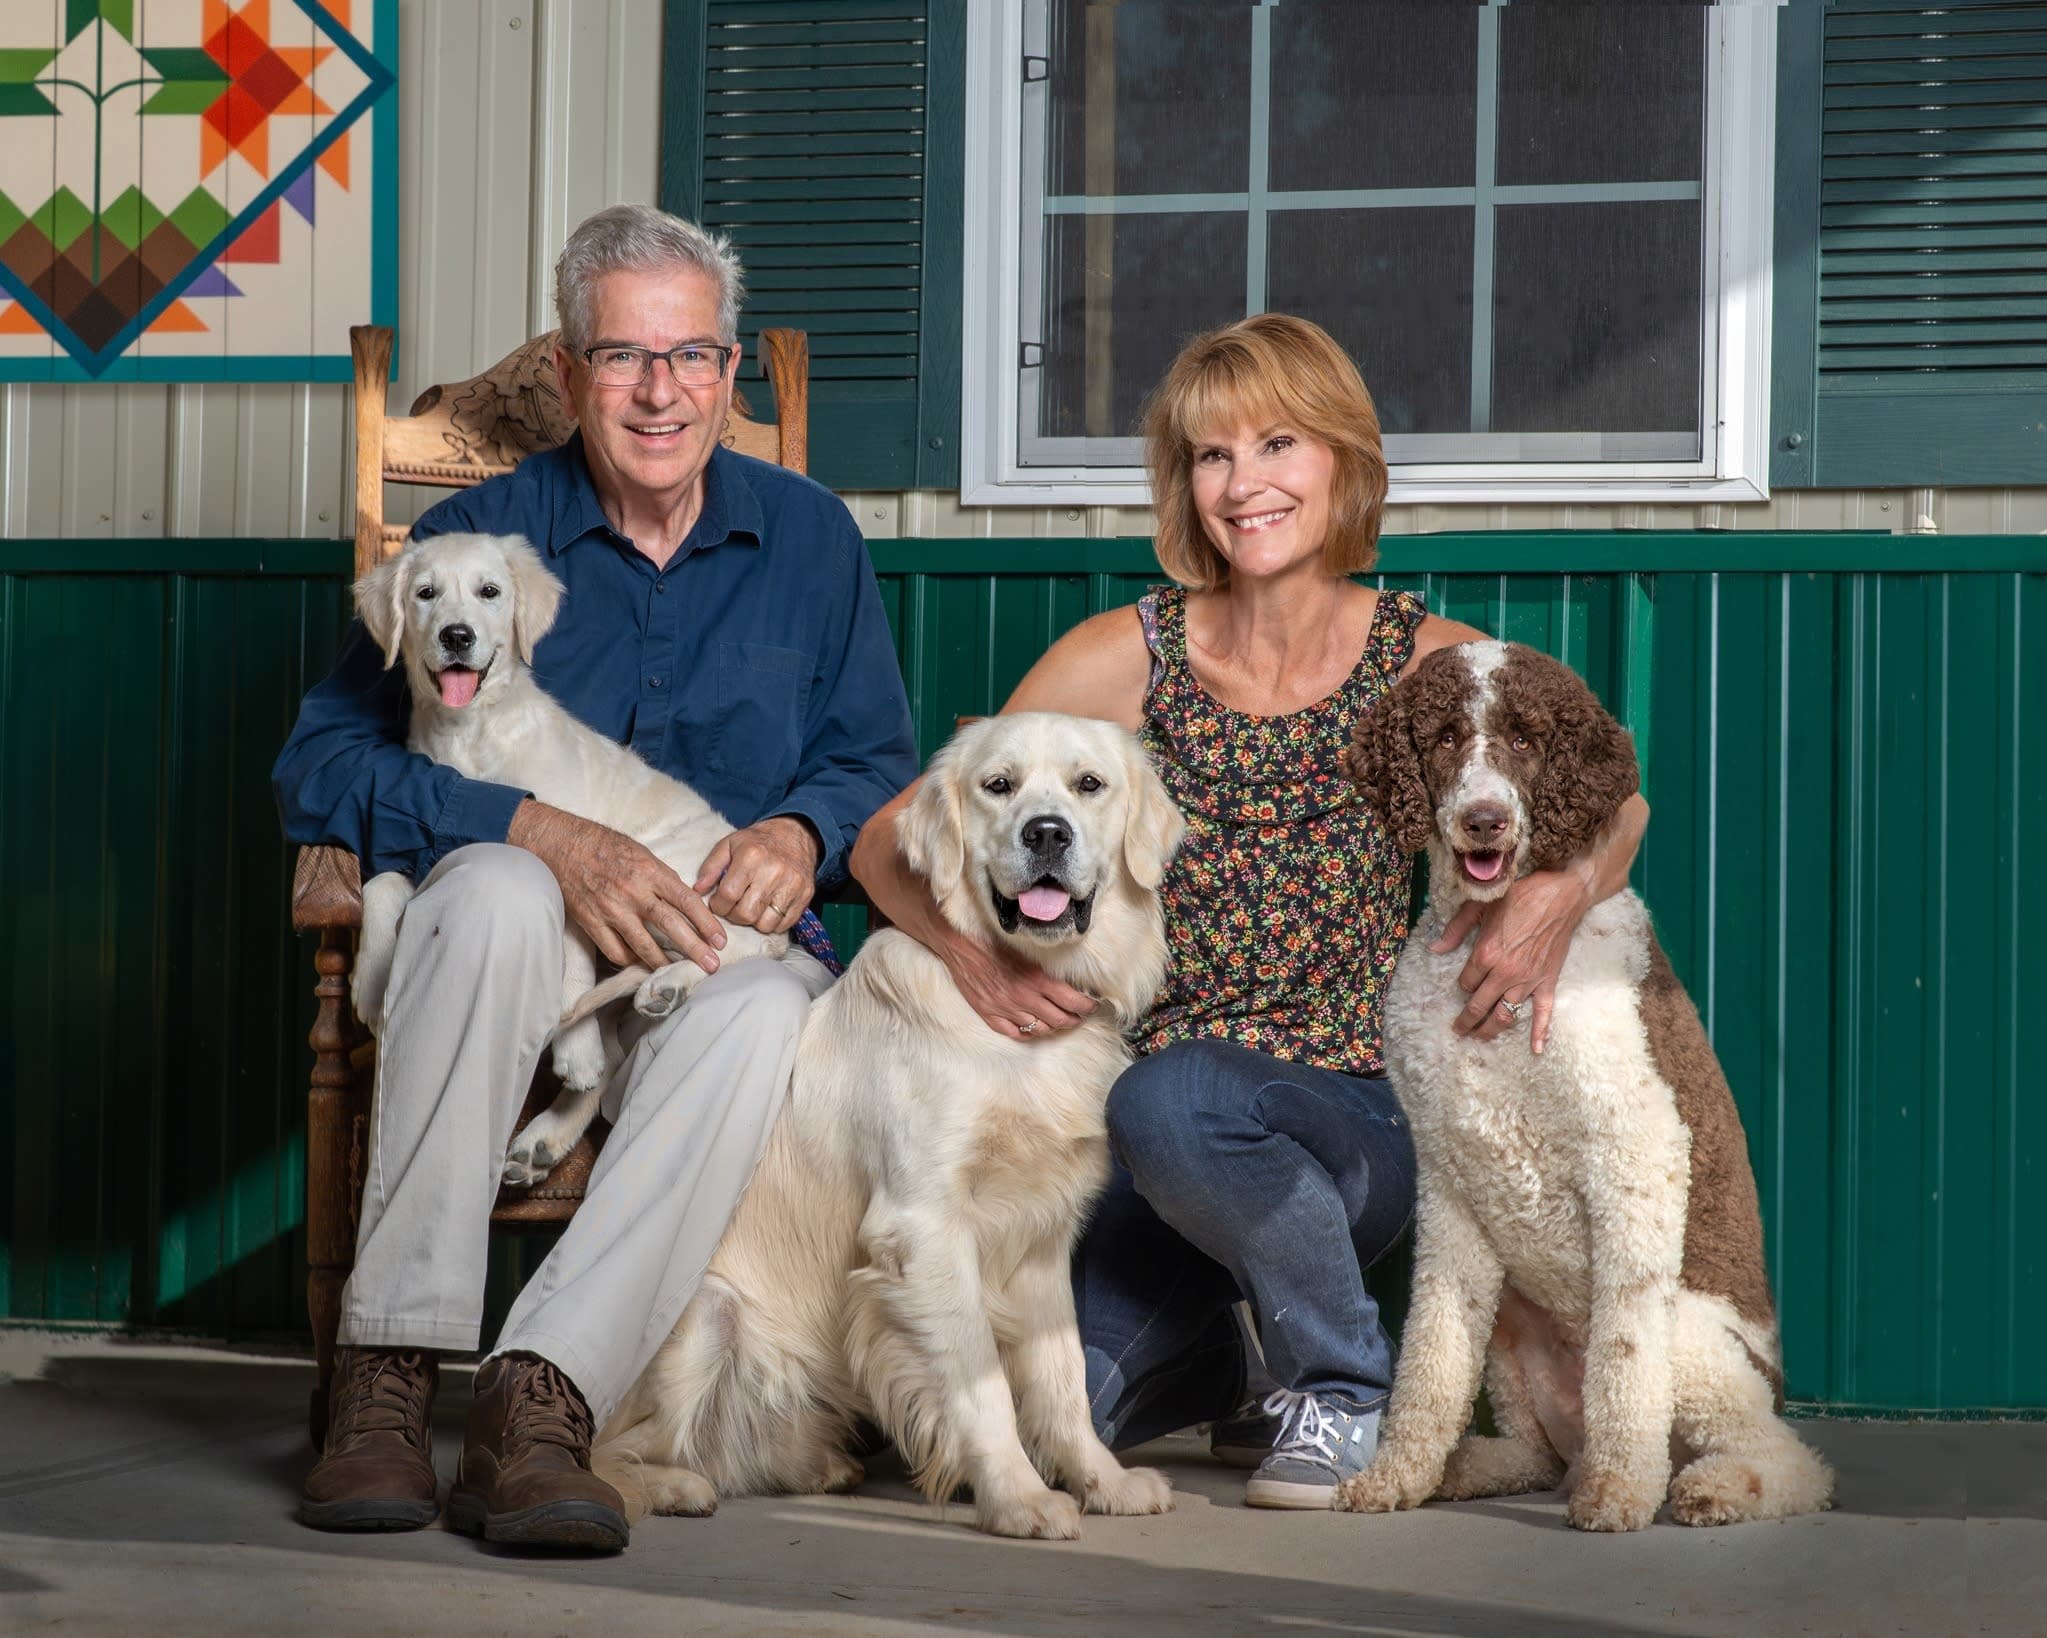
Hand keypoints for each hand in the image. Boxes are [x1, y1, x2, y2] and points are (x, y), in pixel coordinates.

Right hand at [509, 799, 726, 972]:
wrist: (561, 844)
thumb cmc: (604, 845)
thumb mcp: (641, 852)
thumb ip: (662, 877)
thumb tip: (684, 900)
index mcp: (650, 871)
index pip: (686, 900)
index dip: (706, 923)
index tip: (720, 940)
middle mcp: (633, 891)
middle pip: (670, 926)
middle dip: (695, 949)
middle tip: (712, 965)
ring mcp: (611, 909)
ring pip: (643, 945)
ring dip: (663, 962)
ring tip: (676, 971)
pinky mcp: (591, 922)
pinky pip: (615, 951)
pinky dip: (630, 961)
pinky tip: (641, 964)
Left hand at [695, 816, 820, 933]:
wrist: (796, 834)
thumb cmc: (757, 842)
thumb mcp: (729, 844)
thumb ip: (710, 867)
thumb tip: (698, 890)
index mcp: (751, 856)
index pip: (728, 895)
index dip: (718, 905)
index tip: (718, 902)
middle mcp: (774, 871)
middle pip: (746, 914)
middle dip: (734, 916)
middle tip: (734, 907)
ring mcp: (792, 885)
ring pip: (765, 924)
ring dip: (754, 921)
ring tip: (751, 907)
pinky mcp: (805, 896)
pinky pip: (784, 925)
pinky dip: (772, 923)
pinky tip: (767, 908)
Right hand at [933, 920, 1096, 1042]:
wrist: (959, 944)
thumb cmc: (993, 939)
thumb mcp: (1028, 949)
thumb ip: (1047, 967)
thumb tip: (1070, 978)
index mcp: (1036, 980)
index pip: (1073, 1001)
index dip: (1087, 1006)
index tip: (1093, 1003)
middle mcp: (1024, 998)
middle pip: (1060, 1019)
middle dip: (1075, 1018)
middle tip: (1080, 1014)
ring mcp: (1006, 1009)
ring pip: (1040, 1029)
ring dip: (1054, 1026)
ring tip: (1061, 1021)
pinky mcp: (990, 1014)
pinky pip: (1015, 1033)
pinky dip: (1028, 1033)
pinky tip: (1034, 1028)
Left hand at [1430, 868, 1592, 1054]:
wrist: (1561, 896)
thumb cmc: (1520, 896)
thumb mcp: (1481, 906)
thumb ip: (1456, 929)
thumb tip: (1435, 948)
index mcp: (1486, 954)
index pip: (1466, 983)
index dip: (1462, 987)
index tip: (1462, 987)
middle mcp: (1505, 973)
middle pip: (1480, 1006)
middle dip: (1466, 1021)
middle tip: (1458, 1030)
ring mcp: (1527, 981)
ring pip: (1505, 1015)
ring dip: (1491, 1030)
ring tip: (1480, 1038)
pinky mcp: (1547, 982)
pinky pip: (1544, 1013)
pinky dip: (1540, 1033)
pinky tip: (1536, 1050)